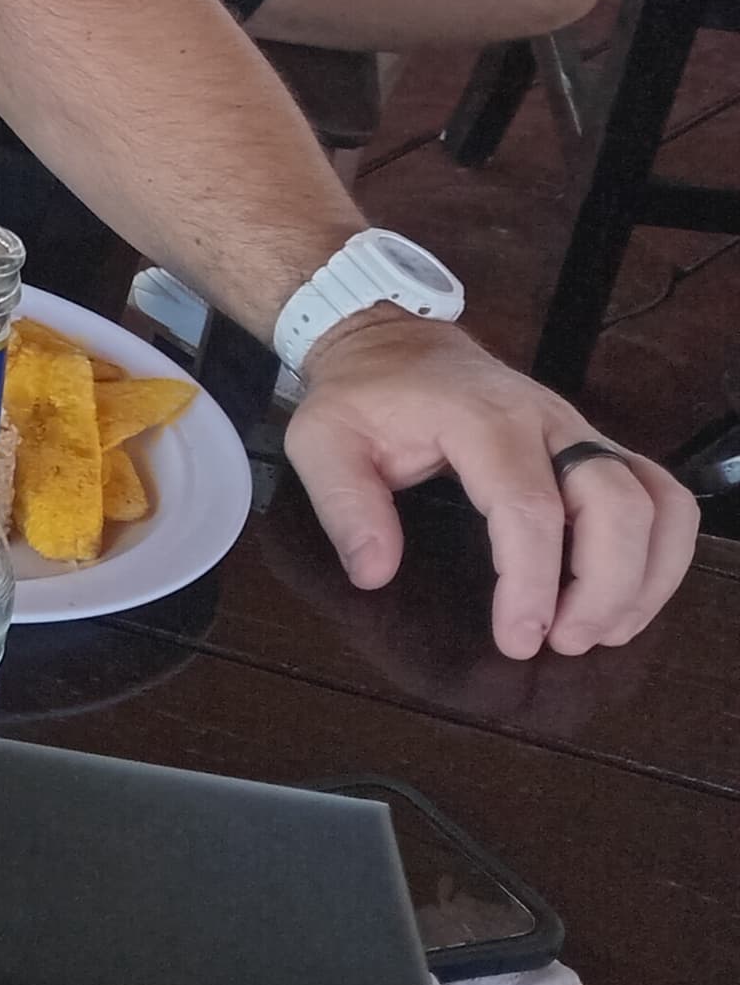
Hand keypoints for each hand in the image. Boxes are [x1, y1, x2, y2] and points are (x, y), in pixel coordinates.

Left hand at [282, 314, 698, 655]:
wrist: (391, 341)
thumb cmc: (361, 396)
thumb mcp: (322, 442)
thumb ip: (345, 506)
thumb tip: (375, 574)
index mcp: (482, 420)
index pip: (529, 509)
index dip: (532, 582)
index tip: (519, 638)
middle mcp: (549, 422)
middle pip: (617, 505)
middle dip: (606, 587)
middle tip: (564, 643)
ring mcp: (581, 432)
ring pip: (657, 498)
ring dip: (647, 573)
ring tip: (604, 629)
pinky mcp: (595, 446)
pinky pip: (659, 494)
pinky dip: (661, 549)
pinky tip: (629, 595)